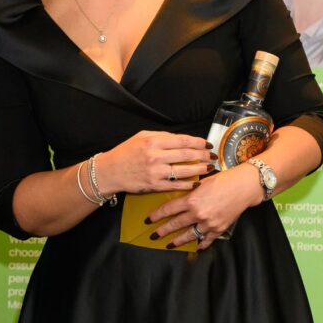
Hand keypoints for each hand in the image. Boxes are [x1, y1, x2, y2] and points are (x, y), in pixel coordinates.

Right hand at [98, 130, 214, 193]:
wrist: (110, 171)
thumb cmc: (126, 153)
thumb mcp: (141, 137)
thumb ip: (161, 136)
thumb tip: (182, 139)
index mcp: (153, 142)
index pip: (183, 141)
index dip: (199, 142)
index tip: (207, 144)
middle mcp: (155, 156)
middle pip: (187, 155)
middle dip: (203, 155)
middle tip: (212, 156)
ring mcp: (155, 172)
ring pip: (184, 171)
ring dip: (200, 170)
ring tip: (209, 168)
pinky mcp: (154, 185)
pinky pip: (176, 185)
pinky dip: (188, 184)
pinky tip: (196, 182)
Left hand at [145, 163, 261, 249]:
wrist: (245, 186)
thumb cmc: (224, 179)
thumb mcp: (201, 181)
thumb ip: (188, 189)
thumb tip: (176, 192)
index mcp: (191, 200)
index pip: (168, 209)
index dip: (156, 215)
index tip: (148, 220)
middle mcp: (197, 213)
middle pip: (175, 224)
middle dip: (162, 231)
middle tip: (153, 236)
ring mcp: (208, 223)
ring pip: (189, 235)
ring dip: (177, 241)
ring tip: (169, 245)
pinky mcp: (219, 228)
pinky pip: (207, 240)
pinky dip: (201, 244)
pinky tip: (196, 247)